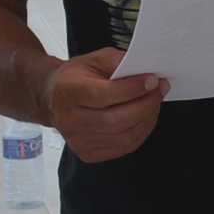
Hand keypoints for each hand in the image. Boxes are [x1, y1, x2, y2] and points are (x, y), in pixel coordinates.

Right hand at [40, 46, 166, 161]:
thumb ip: (118, 62)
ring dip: (147, 119)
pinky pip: (124, 147)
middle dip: (146, 104)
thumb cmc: (77, 77)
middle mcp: (68, 120)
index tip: (153, 80)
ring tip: (155, 102)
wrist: (53, 98)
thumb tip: (146, 73)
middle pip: (116, 120)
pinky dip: (141, 132)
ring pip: (123, 136)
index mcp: (66, 91)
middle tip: (160, 89)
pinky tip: (146, 117)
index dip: (132, 89)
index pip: (104, 95)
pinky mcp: (88, 154)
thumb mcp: (94, 59)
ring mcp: (77, 140)